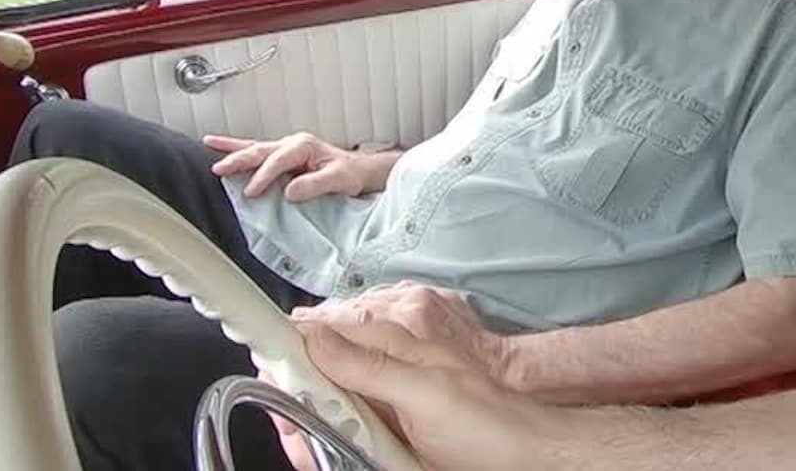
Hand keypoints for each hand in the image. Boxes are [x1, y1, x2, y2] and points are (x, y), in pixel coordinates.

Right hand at [204, 133, 385, 201]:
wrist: (357, 171)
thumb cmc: (350, 174)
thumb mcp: (339, 180)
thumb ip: (315, 185)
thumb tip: (291, 192)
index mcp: (304, 146)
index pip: (278, 161)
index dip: (264, 176)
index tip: (251, 192)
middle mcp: (292, 144)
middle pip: (260, 150)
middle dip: (239, 159)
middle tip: (219, 169)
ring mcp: (285, 148)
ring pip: (254, 146)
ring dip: (231, 148)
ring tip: (208, 144)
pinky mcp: (281, 156)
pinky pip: (256, 150)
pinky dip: (237, 148)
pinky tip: (218, 145)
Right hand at [274, 282, 533, 470]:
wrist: (530, 462)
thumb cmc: (492, 425)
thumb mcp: (425, 392)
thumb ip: (369, 365)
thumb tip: (314, 338)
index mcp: (393, 351)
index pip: (324, 339)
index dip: (290, 354)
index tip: (265, 372)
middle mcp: (385, 379)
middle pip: (317, 387)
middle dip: (297, 409)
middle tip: (295, 432)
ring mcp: (387, 414)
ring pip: (327, 422)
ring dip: (312, 439)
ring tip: (312, 450)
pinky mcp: (391, 445)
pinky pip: (348, 450)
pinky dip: (334, 456)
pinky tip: (328, 459)